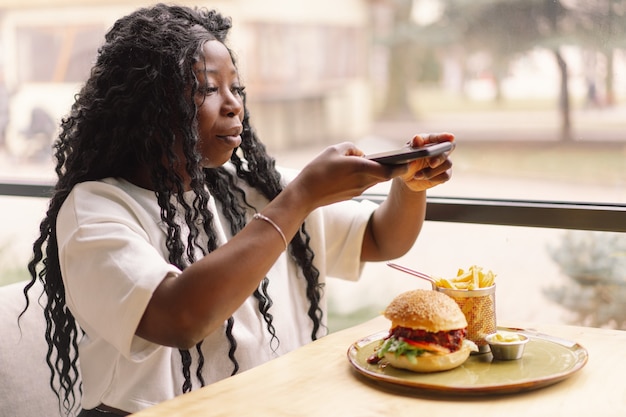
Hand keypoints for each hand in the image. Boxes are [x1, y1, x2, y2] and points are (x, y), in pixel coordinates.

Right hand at [291, 142, 407, 209]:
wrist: (305, 194)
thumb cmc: (318, 170)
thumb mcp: (333, 150)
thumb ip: (350, 148)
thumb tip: (359, 153)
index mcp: (360, 168)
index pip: (388, 171)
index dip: (401, 167)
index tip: (409, 162)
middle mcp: (362, 181)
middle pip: (384, 175)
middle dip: (392, 167)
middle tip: (400, 158)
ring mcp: (358, 190)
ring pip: (374, 179)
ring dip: (377, 171)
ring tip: (379, 161)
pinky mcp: (351, 194)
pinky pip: (364, 183)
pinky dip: (365, 176)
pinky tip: (358, 169)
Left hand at [400, 132, 454, 191]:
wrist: (407, 179)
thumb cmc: (406, 163)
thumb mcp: (405, 156)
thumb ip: (411, 148)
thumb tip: (417, 138)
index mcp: (428, 141)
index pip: (438, 137)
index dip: (444, 136)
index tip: (450, 136)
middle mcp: (438, 149)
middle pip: (448, 148)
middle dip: (440, 157)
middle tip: (431, 164)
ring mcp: (443, 162)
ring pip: (447, 164)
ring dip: (431, 171)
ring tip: (417, 175)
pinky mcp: (445, 174)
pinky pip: (445, 176)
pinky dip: (434, 178)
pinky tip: (424, 179)